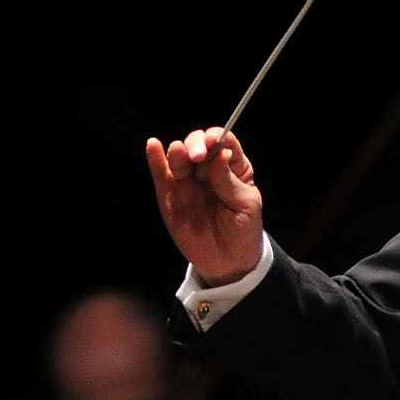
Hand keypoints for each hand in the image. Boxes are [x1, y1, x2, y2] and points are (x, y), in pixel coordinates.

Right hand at [143, 126, 265, 286]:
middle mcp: (207, 169)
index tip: (215, 142)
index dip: (218, 137)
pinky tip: (153, 146)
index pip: (224, 142)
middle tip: (198, 156)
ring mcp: (187, 181)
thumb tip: (220, 154)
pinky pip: (161, 174)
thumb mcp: (246, 206)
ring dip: (178, 150)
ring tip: (180, 154)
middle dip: (196, 143)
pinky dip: (155, 159)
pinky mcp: (170, 195)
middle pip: (199, 143)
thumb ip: (230, 181)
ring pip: (178, 156)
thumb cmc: (242, 231)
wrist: (227, 262)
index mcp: (232, 167)